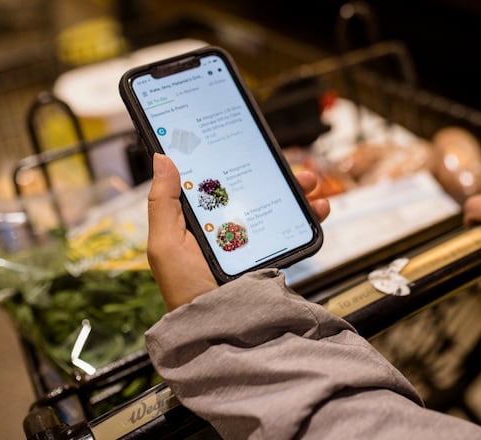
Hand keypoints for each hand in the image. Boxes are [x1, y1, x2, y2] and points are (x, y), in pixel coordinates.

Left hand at [147, 153, 329, 310]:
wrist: (221, 329)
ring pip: (275, 203)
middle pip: (249, 187)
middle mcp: (224, 227)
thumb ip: (162, 202)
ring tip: (310, 182)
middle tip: (284, 160)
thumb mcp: (165, 245)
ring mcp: (250, 240)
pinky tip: (318, 208)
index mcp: (196, 221)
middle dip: (270, 171)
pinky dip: (309, 214)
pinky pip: (292, 227)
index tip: (238, 140)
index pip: (212, 181)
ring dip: (296, 188)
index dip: (226, 159)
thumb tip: (162, 157)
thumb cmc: (186, 292)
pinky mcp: (271, 253)